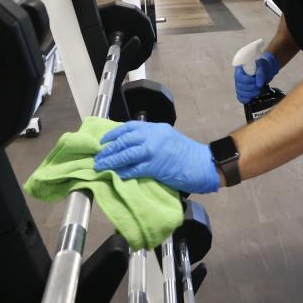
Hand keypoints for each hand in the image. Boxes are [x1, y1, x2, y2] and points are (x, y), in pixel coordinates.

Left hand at [93, 121, 220, 193]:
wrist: (204, 163)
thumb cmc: (187, 154)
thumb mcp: (168, 138)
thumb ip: (152, 139)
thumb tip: (132, 147)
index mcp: (156, 128)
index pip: (129, 127)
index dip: (114, 134)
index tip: (104, 140)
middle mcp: (153, 136)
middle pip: (124, 140)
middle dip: (109, 149)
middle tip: (98, 156)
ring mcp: (153, 151)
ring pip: (126, 154)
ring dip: (111, 161)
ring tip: (101, 166)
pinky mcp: (155, 166)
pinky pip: (134, 169)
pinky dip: (123, 172)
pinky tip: (116, 175)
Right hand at [234, 51, 280, 103]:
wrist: (265, 70)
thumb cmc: (262, 66)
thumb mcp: (262, 66)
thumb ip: (260, 74)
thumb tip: (259, 85)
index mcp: (240, 69)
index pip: (239, 77)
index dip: (248, 81)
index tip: (256, 80)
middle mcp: (238, 77)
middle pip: (240, 86)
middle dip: (251, 88)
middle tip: (260, 86)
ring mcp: (239, 85)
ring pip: (240, 93)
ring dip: (251, 94)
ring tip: (259, 91)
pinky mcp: (242, 91)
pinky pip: (240, 98)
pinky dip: (246, 100)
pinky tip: (252, 98)